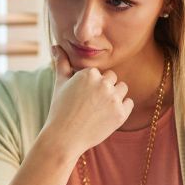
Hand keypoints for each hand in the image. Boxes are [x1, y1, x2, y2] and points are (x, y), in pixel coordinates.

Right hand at [41, 44, 133, 158]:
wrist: (63, 138)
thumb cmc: (59, 110)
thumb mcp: (59, 84)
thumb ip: (62, 62)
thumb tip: (55, 45)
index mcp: (89, 73)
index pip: (99, 72)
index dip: (91, 84)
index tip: (81, 97)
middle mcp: (103, 83)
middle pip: (113, 78)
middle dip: (104, 88)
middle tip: (89, 104)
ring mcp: (114, 99)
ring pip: (122, 88)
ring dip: (114, 96)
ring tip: (98, 109)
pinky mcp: (121, 114)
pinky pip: (129, 103)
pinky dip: (121, 108)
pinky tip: (106, 116)